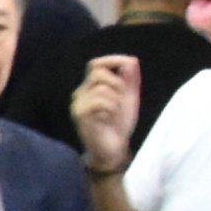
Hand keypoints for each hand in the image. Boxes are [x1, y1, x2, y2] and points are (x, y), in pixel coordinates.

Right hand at [72, 53, 143, 176]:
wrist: (113, 150)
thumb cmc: (119, 125)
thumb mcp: (129, 98)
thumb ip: (131, 78)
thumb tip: (132, 59)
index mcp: (91, 88)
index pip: (96, 64)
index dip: (112, 61)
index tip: (128, 69)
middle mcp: (81, 93)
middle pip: (98, 72)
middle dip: (117, 83)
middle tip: (122, 100)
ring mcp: (78, 103)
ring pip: (101, 87)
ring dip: (116, 99)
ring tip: (116, 112)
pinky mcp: (79, 113)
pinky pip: (99, 100)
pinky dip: (111, 107)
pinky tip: (109, 118)